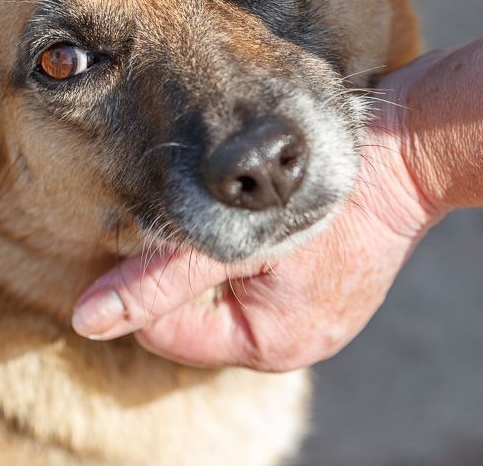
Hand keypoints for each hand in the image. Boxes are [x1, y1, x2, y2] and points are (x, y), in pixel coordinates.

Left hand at [70, 55, 447, 371]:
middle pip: (187, 312)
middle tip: (175, 212)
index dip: (139, 287)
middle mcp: (285, 338)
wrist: (406, 150)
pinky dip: (233, 238)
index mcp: (267, 344)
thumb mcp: (232, 243)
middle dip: (172, 267)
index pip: (163, 332)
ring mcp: (300, 306)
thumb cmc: (324, 199)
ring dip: (201, 248)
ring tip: (212, 205)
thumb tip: (87, 321)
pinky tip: (237, 206)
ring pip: (214, 286)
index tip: (135, 233)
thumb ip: (155, 283)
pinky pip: (247, 267)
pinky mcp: (308, 273)